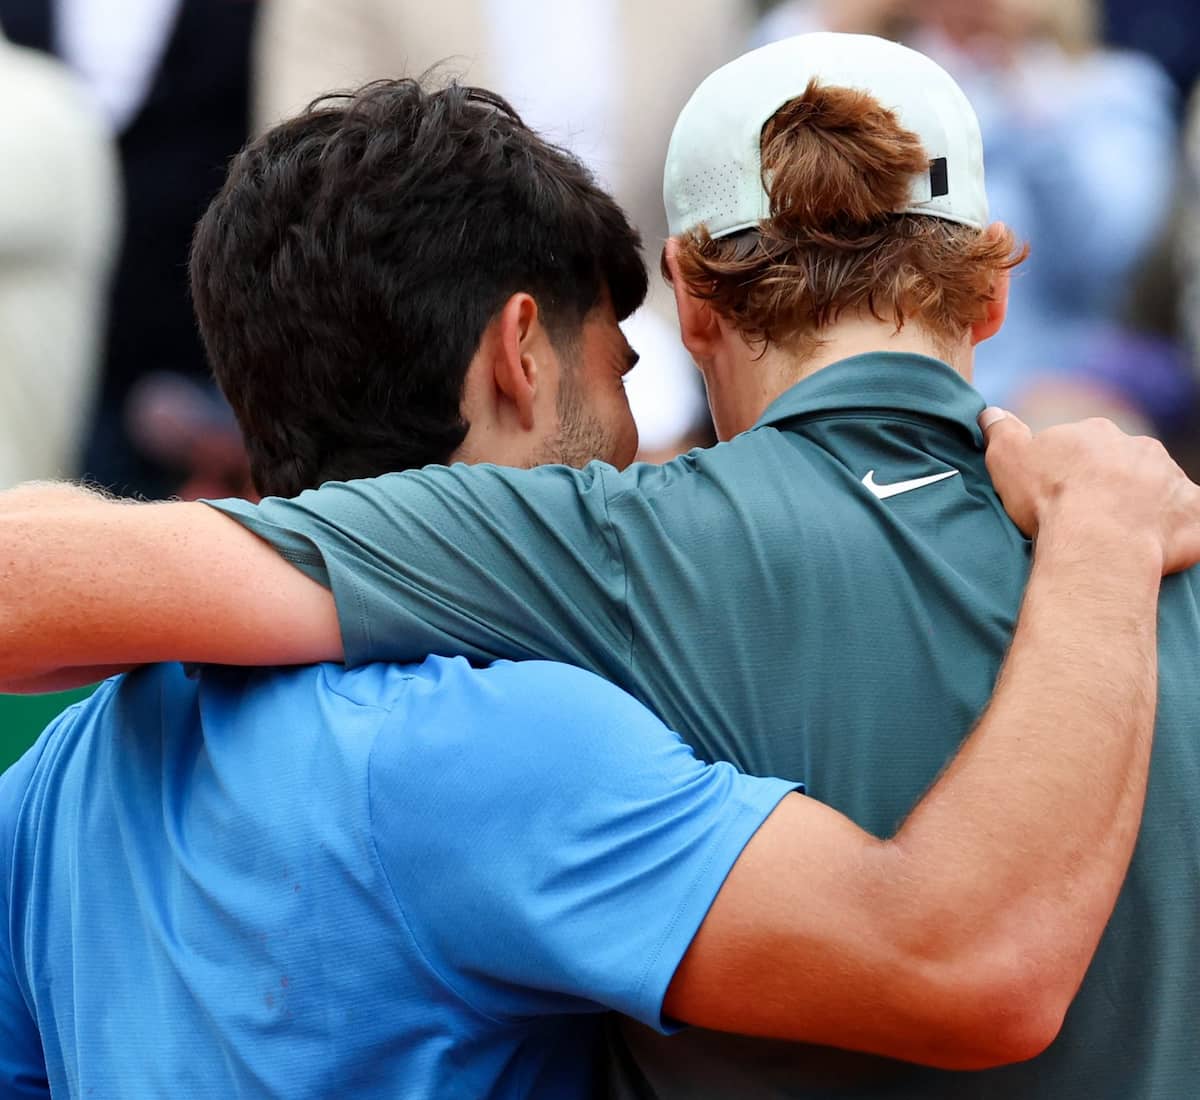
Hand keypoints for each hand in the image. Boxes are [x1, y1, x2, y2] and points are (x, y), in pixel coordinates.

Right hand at [980, 407, 1199, 574]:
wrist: (1098, 542)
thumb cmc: (1051, 500)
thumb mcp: (1006, 458)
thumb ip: (1000, 431)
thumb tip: (991, 413)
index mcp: (1096, 433)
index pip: (1084, 444)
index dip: (1071, 468)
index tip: (1058, 492)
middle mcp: (1139, 448)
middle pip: (1125, 463)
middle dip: (1112, 483)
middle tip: (1088, 515)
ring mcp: (1171, 480)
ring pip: (1159, 488)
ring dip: (1145, 504)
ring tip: (1119, 535)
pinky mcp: (1194, 513)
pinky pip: (1192, 517)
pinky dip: (1180, 526)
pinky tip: (1164, 541)